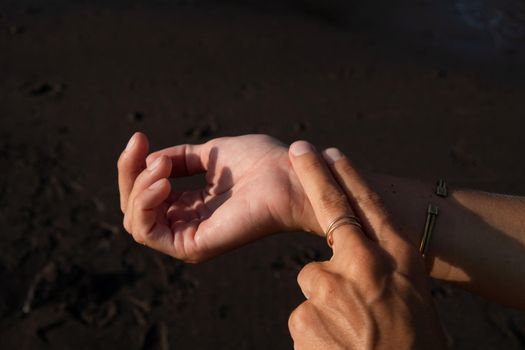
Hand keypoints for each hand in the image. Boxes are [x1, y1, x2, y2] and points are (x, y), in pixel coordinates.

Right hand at [117, 133, 320, 261]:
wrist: (289, 175)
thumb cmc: (260, 163)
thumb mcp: (210, 154)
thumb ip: (179, 159)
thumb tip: (148, 161)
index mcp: (191, 205)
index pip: (144, 193)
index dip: (134, 165)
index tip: (139, 138)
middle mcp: (187, 224)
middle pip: (134, 207)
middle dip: (129, 173)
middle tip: (140, 146)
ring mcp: (190, 238)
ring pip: (136, 220)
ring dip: (138, 187)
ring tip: (162, 167)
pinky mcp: (193, 247)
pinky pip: (148, 232)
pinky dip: (146, 203)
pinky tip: (163, 182)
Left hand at [287, 141, 445, 349]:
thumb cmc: (414, 345)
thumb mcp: (410, 297)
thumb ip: (381, 269)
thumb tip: (354, 250)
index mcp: (398, 258)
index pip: (367, 203)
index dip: (347, 174)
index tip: (328, 152)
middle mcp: (365, 264)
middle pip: (329, 210)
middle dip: (313, 177)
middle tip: (300, 151)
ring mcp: (332, 289)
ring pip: (311, 279)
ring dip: (323, 302)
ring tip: (349, 331)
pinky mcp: (305, 318)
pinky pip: (303, 314)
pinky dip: (316, 329)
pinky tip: (337, 346)